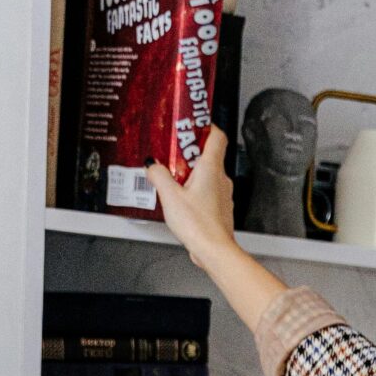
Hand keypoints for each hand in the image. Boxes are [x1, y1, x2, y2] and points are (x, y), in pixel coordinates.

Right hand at [148, 124, 237, 268]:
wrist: (215, 251)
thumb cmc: (198, 225)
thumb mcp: (170, 196)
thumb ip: (159, 176)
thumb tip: (152, 167)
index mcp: (211, 168)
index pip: (217, 137)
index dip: (207, 127)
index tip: (194, 124)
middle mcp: (221, 179)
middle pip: (209, 155)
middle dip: (190, 152)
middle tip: (173, 153)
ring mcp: (223, 195)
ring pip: (209, 175)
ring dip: (192, 173)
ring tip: (174, 178)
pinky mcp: (220, 209)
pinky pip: (209, 192)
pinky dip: (196, 190)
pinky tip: (182, 198)